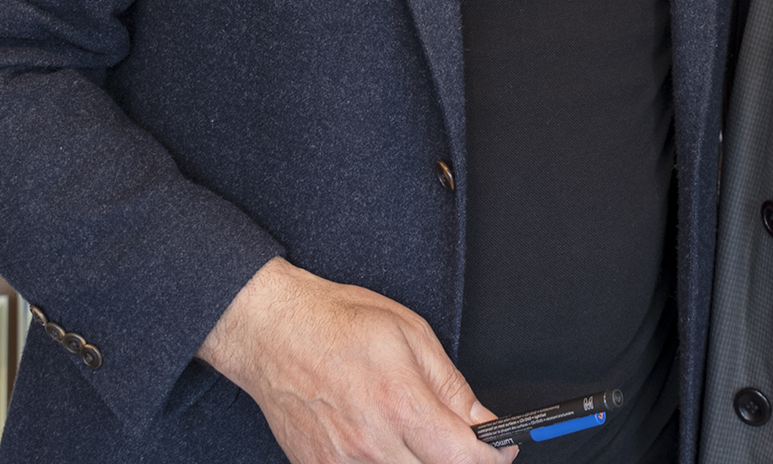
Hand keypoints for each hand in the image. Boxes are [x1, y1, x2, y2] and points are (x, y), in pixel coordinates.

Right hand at [201, 258, 514, 463]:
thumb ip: (451, 386)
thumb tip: (481, 421)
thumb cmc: (336, 322)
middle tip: (464, 445)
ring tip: (423, 441)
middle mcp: (371, 443)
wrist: (271, 332)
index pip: (463, 457)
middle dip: (460, 462)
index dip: (492, 457)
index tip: (500, 448)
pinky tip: (389, 445)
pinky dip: (387, 463)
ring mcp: (342, 463)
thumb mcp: (410, 334)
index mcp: (399, 403)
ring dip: (423, 463)